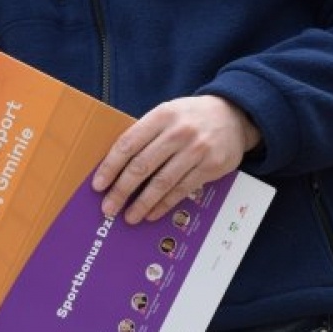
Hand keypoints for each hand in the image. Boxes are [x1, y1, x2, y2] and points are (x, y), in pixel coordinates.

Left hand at [92, 96, 260, 224]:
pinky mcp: (210, 167)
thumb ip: (146, 134)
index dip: (111, 166)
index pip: (129, 143)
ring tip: (129, 216)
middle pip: (142, 166)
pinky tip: (152, 213)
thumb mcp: (167, 114)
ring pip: (162, 182)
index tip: (98, 185)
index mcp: (162, 115)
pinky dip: (164, 204)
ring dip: (142, 203)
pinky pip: (182, 190)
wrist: (233, 115)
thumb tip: (116, 167)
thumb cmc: (190, 117)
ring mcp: (196, 150)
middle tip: (108, 208)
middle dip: (122, 190)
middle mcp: (178, 132)